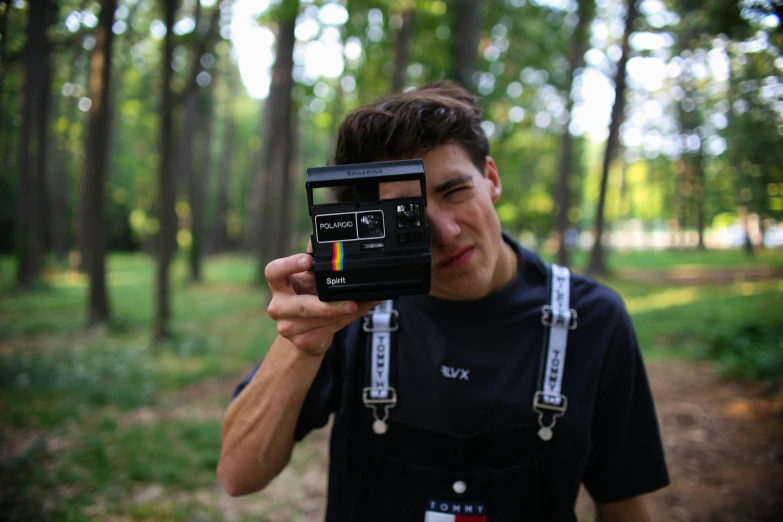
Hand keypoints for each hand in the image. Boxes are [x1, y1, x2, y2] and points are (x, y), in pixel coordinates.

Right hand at [264, 253, 378, 355]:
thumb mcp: (311, 278)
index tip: (309, 260)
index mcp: (278, 284)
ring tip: (360, 304)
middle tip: (350, 302)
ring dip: (343, 313)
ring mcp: (287, 326)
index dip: (289, 265)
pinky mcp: (301, 341)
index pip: (274, 271)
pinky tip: (355, 313)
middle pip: (302, 305)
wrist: (304, 329)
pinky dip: (346, 321)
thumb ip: (320, 261)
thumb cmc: (308, 296)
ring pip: (320, 320)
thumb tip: (332, 240)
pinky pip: (328, 331)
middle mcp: (278, 306)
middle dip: (328, 306)